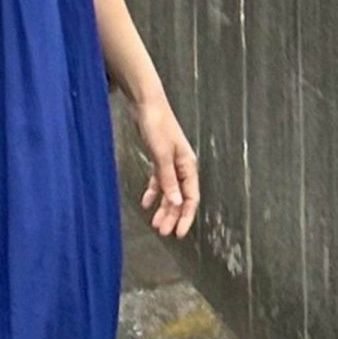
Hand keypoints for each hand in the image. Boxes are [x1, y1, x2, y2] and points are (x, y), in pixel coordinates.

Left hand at [130, 92, 198, 238]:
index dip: (186, 217)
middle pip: (180, 198)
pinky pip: (159, 181)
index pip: (191, 198)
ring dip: (163, 208)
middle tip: (162, 232)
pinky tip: (146, 204)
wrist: (147, 104)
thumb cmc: (157, 126)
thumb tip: (177, 203)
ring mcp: (171, 164)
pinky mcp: (159, 159)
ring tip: (155, 224)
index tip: (179, 234)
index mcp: (188, 166)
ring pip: (170, 192)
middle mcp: (182, 167)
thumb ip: (168, 180)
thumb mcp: (161, 155)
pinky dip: (154, 193)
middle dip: (173, 216)